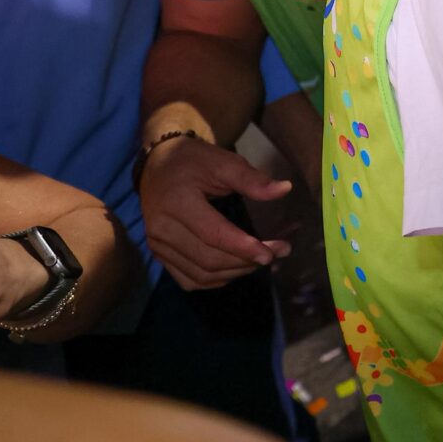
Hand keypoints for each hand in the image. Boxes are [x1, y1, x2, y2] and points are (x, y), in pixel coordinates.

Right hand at [140, 133, 294, 289]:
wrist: (158, 166)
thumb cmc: (193, 161)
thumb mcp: (222, 161)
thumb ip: (251, 179)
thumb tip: (285, 189)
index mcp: (177, 203)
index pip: (213, 234)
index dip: (243, 247)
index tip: (273, 252)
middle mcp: (162, 229)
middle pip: (208, 259)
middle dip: (247, 261)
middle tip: (279, 252)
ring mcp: (157, 245)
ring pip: (201, 274)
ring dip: (236, 272)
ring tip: (262, 259)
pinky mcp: (159, 255)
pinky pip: (189, 280)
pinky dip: (217, 279)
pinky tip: (237, 267)